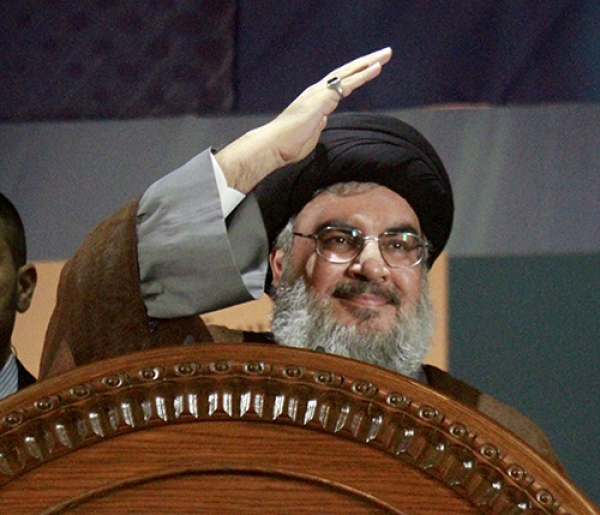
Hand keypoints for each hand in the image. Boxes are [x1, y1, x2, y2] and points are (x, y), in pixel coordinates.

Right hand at [216, 47, 392, 192]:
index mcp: (315, 100)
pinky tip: (377, 67)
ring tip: (385, 54)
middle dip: (366, 62)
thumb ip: (317, 125)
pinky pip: (348, 83)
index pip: (339, 83)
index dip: (356, 74)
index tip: (371, 68)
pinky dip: (363, 74)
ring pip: (348, 73)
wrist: (276, 146)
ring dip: (368, 63)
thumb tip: (323, 121)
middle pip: (346, 72)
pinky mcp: (323, 98)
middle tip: (384, 54)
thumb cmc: (289, 145)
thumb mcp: (309, 133)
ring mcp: (319, 92)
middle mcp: (317, 91)